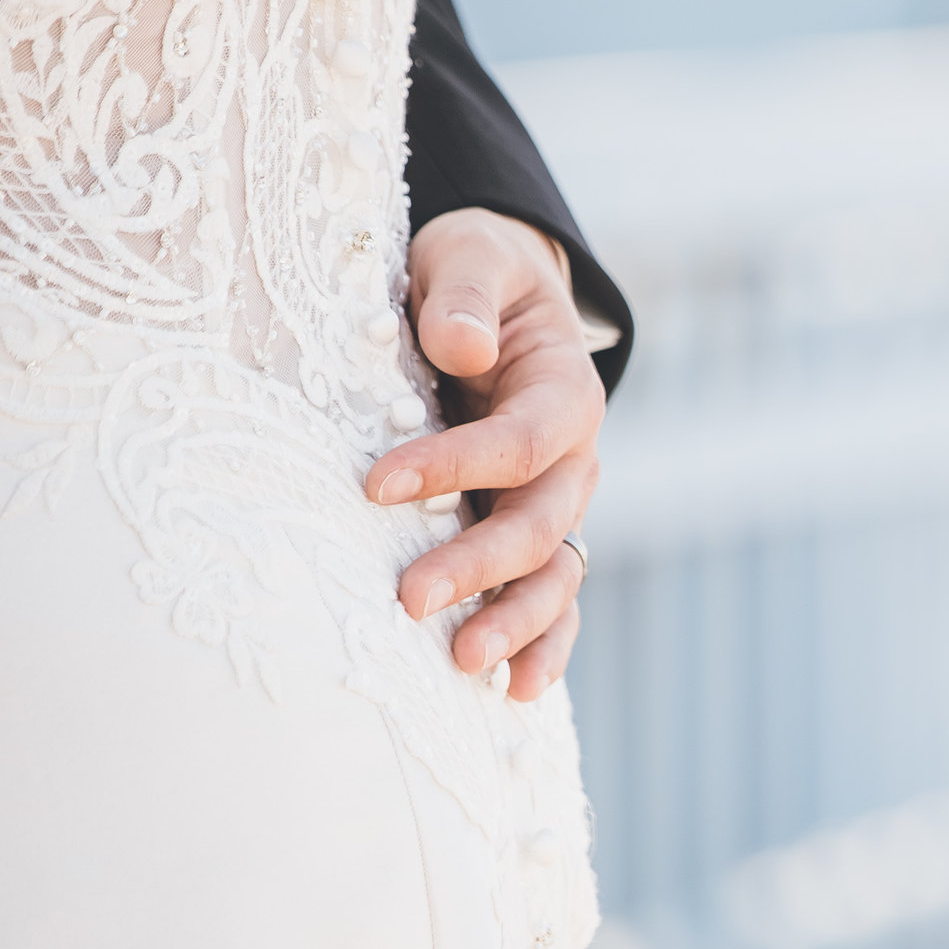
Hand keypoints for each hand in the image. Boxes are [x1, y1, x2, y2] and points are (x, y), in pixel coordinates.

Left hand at [366, 208, 604, 701]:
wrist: (495, 297)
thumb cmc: (473, 275)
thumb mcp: (469, 256)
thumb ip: (465, 295)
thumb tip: (464, 347)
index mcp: (565, 391)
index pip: (523, 440)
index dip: (457, 465)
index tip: (376, 485)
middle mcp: (573, 460)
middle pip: (539, 524)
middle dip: (480, 567)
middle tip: (409, 600)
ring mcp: (556, 507)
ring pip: (554, 576)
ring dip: (514, 622)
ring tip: (461, 662)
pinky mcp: (532, 538)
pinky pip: (551, 602)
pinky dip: (541, 647)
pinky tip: (512, 692)